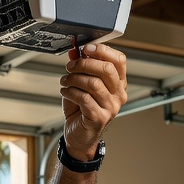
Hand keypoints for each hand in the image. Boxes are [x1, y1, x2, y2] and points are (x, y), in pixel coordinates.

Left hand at [60, 42, 127, 156]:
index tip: (86, 48)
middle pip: (106, 69)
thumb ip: (81, 67)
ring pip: (93, 83)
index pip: (118, 60)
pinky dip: (70, 92)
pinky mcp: (99, 117)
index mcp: (118, 83)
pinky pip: (84, 98)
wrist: (79, 135)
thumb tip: (75, 50)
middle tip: (70, 67)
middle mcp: (119, 95)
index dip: (102, 50)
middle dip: (84, 64)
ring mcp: (111, 107)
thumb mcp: (81, 84)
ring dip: (74, 79)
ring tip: (65, 81)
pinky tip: (65, 92)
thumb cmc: (81, 110)